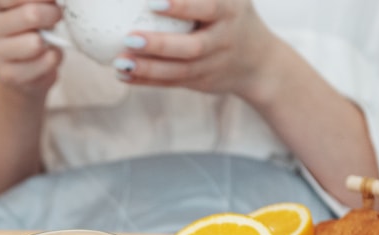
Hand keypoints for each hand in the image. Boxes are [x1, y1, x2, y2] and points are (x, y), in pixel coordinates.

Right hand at [0, 0, 64, 95]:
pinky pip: (45, 61)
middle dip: (52, 14)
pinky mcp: (7, 75)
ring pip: (36, 42)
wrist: (22, 69)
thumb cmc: (29, 30)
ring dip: (52, 39)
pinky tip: (46, 56)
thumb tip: (59, 0)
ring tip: (48, 39)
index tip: (52, 1)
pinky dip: (55, 58)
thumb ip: (39, 1)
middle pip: (31, 14)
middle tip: (56, 15)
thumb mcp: (29, 6)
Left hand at [115, 0, 281, 102]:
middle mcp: (222, 41)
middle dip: (160, 45)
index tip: (152, 2)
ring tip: (120, 62)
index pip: (207, 7)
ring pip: (178, 72)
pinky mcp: (199, 83)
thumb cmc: (231, 16)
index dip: (181, 6)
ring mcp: (211, 66)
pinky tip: (122, 75)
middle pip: (192, 47)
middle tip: (130, 37)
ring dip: (147, 69)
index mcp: (229, 12)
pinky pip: (170, 83)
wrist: (258, 63)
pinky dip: (145, 81)